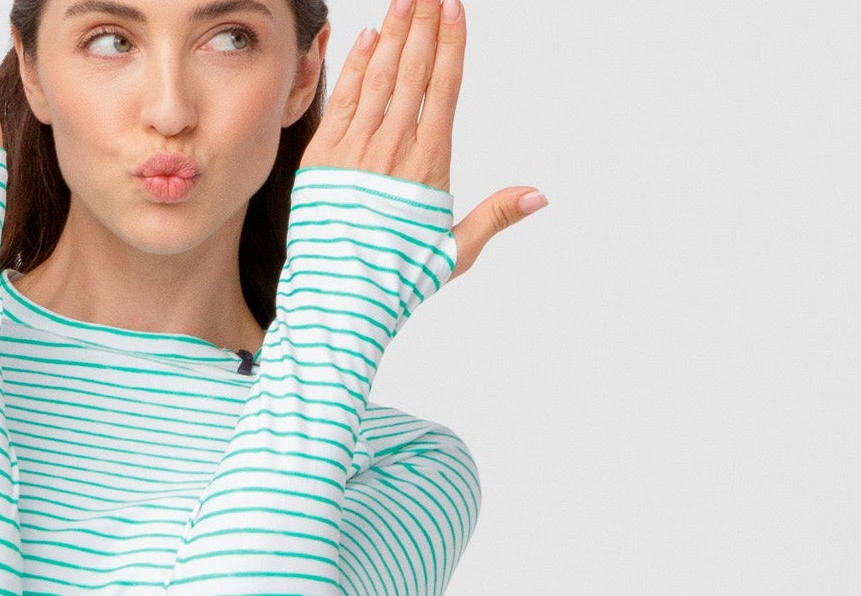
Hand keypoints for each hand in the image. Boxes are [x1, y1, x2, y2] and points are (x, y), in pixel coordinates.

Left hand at [302, 0, 546, 279]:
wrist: (340, 301)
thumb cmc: (398, 281)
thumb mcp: (454, 252)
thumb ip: (494, 216)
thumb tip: (539, 195)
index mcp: (428, 165)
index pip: (442, 89)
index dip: (449, 45)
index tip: (454, 9)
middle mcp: (392, 150)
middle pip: (411, 72)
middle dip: (422, 25)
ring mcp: (354, 152)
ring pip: (377, 79)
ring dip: (391, 35)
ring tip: (404, 1)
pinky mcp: (322, 160)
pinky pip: (342, 102)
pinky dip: (354, 68)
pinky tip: (365, 39)